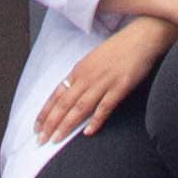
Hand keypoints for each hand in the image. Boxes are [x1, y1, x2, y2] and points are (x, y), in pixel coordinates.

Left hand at [39, 17, 176, 140]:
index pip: (56, 95)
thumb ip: (82, 77)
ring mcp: (103, 82)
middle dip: (50, 123)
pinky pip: (105, 106)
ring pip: (80, 107)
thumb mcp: (93, 60)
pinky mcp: (119, 86)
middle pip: (64, 103)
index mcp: (79, 70)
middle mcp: (87, 77)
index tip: (37, 127)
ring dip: (66, 124)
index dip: (45, 112)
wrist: (140, 38)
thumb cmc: (118, 48)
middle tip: (41, 140)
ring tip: (56, 139)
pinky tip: (88, 132)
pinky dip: (96, 120)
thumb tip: (71, 93)